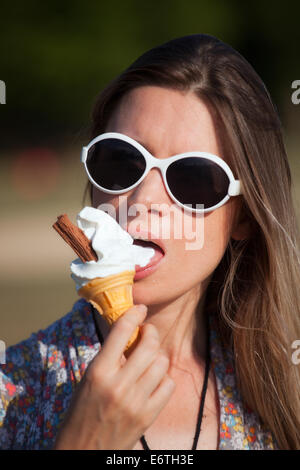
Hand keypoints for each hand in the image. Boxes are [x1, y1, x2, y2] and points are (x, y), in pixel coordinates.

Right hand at [53, 304, 175, 448]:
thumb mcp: (88, 379)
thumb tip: (130, 334)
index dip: (133, 315)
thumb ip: (109, 358)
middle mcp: (118, 384)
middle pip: (149, 345)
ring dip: (157, 357)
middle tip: (147, 333)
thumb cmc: (81, 411)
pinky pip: (168, 385)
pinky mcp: (147, 416)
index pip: (120, 332)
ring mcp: (135, 401)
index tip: (140, 309)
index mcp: (98, 372)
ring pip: (161, 363)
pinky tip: (154, 381)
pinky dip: (163, 379)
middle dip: (151, 333)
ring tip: (149, 360)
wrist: (82, 451)